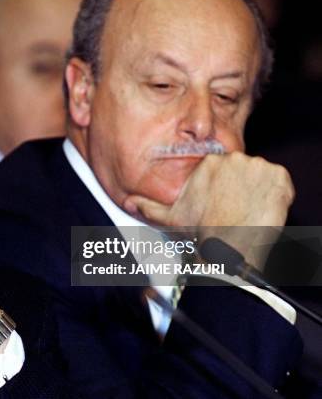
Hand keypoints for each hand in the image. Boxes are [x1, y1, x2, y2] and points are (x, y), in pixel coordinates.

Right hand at [124, 153, 293, 268]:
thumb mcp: (170, 219)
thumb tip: (128, 202)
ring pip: (261, 175)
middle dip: (241, 187)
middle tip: (237, 209)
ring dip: (258, 191)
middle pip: (242, 169)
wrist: (229, 250)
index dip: (226, 187)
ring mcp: (257, 167)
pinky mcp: (278, 177)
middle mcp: (232, 160)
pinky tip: (263, 210)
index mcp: (208, 164)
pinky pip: (281, 181)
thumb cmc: (202, 234)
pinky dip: (276, 194)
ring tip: (249, 211)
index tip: (225, 202)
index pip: (223, 169)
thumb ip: (147, 206)